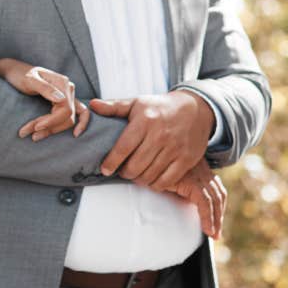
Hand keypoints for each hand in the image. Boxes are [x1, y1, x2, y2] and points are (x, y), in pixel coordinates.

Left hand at [0, 58, 90, 139]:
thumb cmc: (20, 75)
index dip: (52, 121)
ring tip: (33, 136)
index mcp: (62, 83)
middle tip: (26, 131)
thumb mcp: (29, 80)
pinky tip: (75, 134)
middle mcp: (68, 89)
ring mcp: (68, 95)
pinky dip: (80, 123)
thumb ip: (45, 88)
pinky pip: (79, 113)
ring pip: (68, 119)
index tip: (35, 127)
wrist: (16, 72)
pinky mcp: (65, 101)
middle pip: (67, 117)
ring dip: (53, 129)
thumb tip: (61, 100)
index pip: (65, 109)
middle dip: (48, 127)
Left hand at [88, 90, 213, 187]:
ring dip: (139, 179)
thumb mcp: (137, 102)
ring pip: (149, 176)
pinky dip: (155, 184)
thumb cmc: (161, 107)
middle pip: (135, 166)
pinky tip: (151, 178)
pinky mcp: (186, 159)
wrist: (195, 108)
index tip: (105, 169)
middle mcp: (160, 135)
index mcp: (145, 120)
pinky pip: (166, 181)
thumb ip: (114, 106)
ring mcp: (174, 148)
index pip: (123, 147)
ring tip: (136, 174)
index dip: (111, 162)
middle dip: (125, 173)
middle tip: (122, 171)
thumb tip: (92, 105)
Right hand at [156, 160, 225, 238]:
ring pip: (214, 199)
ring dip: (215, 219)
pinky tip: (206, 229)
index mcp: (198, 166)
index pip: (216, 187)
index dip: (218, 205)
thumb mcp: (169, 173)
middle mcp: (201, 169)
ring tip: (212, 234)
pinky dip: (208, 217)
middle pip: (218, 193)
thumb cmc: (153, 164)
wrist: (147, 154)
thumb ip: (177, 182)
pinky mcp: (191, 181)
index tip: (216, 220)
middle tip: (216, 232)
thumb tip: (179, 199)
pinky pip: (205, 202)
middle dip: (219, 214)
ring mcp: (198, 174)